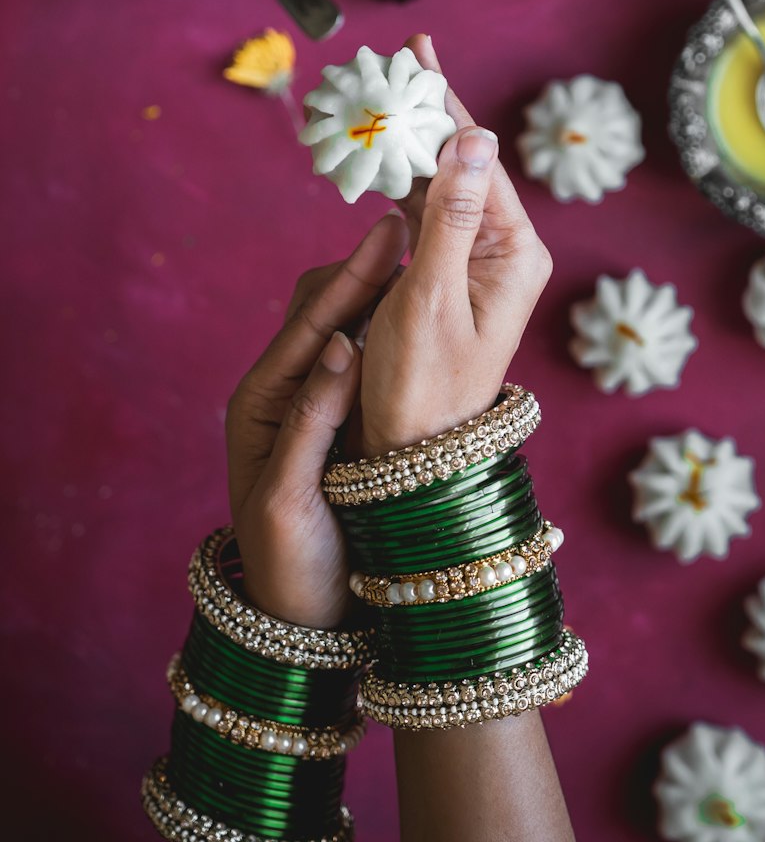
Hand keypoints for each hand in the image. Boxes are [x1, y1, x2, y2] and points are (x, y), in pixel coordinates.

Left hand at [225, 213, 407, 626]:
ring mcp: (307, 404)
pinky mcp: (332, 420)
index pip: (315, 323)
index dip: (356, 275)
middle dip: (368, 266)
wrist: (291, 621)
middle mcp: (282, 392)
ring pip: (344, 326)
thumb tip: (341, 344)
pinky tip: (419, 310)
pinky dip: (387, 326)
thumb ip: (312, 421)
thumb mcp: (291, 497)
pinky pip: (358, 357)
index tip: (395, 228)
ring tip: (424, 248)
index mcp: (263, 403)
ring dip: (381, 289)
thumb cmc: (287, 566)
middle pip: (325, 308)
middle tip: (415, 220)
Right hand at [349, 33, 552, 456]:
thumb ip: (451, 216)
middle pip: (463, 162)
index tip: (421, 50)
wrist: (414, 458)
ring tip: (385, 91)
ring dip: (412, 140)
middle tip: (398, 57)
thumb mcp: (431, 298)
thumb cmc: (422, 387)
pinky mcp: (449, 276)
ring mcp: (477, 262)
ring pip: (441, 183)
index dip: (448, 101)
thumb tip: (473, 136)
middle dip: (429, 110)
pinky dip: (401, 180)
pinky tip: (383, 151)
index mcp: (513, 253)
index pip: (478, 158)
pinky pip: (427, 213)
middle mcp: (503, 250)